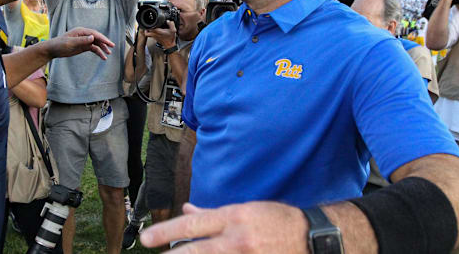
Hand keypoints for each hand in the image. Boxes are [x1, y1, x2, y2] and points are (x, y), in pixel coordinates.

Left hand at [45, 27, 113, 59]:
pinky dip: (98, 52)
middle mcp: (83, 35)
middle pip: (97, 38)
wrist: (53, 50)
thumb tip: (93, 37)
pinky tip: (102, 57)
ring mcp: (83, 41)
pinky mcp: (83, 47)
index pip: (94, 34)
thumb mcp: (70, 43)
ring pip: (96, 43)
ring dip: (102, 48)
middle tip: (112, 46)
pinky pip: (92, 49)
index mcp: (81, 31)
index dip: (102, 38)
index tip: (109, 43)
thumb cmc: (60, 44)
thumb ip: (82, 40)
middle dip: (104, 42)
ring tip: (108, 53)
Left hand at [140, 202, 308, 253]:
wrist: (311, 238)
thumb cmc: (275, 220)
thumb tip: (187, 211)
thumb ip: (212, 214)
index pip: (192, 225)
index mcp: (233, 218)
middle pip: (195, 251)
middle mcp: (237, 239)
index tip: (147, 238)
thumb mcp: (244, 210)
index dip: (166, 232)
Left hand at [145, 21, 176, 48]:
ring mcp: (154, 37)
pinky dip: (150, 33)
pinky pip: (150, 36)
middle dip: (147, 28)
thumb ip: (171, 24)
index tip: (151, 22)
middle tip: (149, 24)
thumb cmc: (171, 38)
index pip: (151, 28)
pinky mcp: (155, 38)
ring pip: (147, 34)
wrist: (170, 45)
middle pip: (147, 32)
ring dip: (147, 31)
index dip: (150, 24)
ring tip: (149, 27)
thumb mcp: (173, 30)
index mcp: (159, 32)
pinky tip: (152, 31)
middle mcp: (155, 34)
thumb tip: (168, 21)